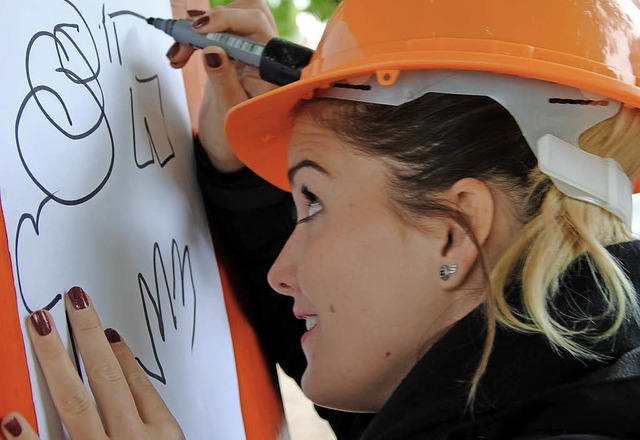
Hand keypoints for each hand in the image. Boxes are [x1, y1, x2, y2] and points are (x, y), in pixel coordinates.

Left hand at [1, 287, 182, 439]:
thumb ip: (155, 427)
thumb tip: (130, 390)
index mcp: (164, 434)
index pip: (138, 384)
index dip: (121, 354)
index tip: (107, 331)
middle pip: (108, 379)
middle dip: (88, 336)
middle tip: (75, 302)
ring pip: (76, 403)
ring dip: (55, 362)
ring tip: (41, 328)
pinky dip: (28, 437)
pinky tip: (11, 417)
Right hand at [167, 0, 277, 171]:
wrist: (229, 145)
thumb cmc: (236, 134)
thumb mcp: (230, 111)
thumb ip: (224, 80)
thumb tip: (212, 51)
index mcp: (272, 67)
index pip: (256, 24)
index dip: (227, 19)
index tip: (199, 28)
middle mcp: (264, 54)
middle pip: (243, 13)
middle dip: (210, 22)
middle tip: (185, 38)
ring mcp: (249, 52)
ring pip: (226, 19)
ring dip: (196, 31)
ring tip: (177, 56)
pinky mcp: (232, 53)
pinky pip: (213, 31)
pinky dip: (192, 38)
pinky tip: (179, 53)